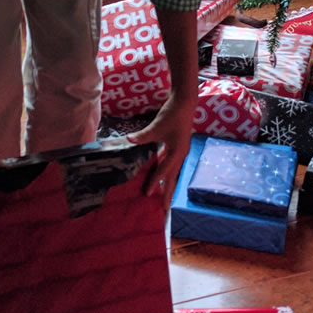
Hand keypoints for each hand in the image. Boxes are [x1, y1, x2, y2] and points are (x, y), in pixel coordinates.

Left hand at [126, 91, 194, 206]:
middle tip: (164, 209)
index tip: (147, 194)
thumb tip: (128, 141)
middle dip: (168, 193)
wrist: (185, 103)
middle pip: (173, 177)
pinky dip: (165, 171)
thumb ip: (143, 136)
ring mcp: (180, 152)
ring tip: (162, 196)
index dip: (156, 182)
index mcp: (177, 153)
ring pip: (173, 172)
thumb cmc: (173, 115)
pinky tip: (159, 174)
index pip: (164, 171)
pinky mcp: (177, 147)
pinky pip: (170, 164)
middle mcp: (180, 155)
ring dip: (167, 184)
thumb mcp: (157, 126)